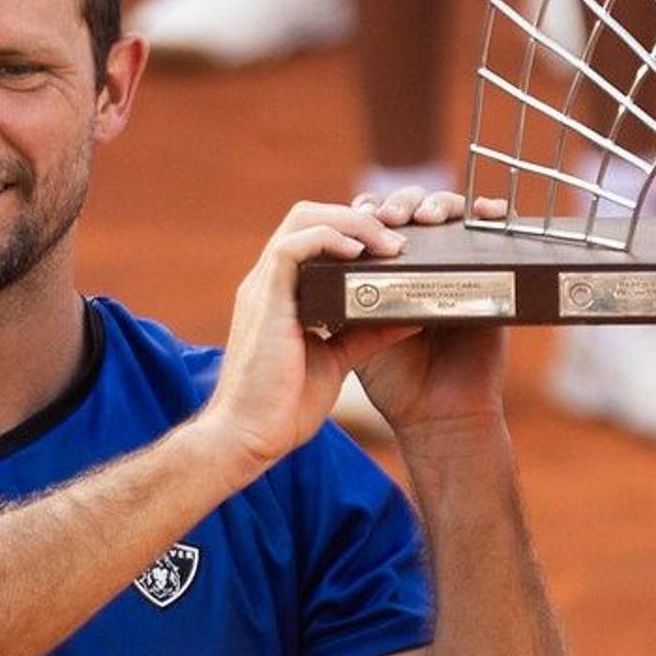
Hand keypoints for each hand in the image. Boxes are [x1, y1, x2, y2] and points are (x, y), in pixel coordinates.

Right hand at [208, 198, 433, 474]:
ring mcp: (264, 288)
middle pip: (309, 217)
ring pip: (303, 220)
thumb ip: (365, 335)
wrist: (247, 439)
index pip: (314, 237)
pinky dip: (330, 240)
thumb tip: (408, 318)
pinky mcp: (265, 301)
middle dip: (358, 216)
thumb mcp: (337, 361)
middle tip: (399, 237)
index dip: (352, 230)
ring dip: (352, 222)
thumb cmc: (283, 408)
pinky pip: (294, 248)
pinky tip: (360, 252)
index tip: (393, 244)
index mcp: (282, 294)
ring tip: (390, 242)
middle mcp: (269, 283)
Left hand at [340, 187, 509, 441]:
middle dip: (402, 204)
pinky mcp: (494, 280)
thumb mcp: (354, 333)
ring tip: (429, 217)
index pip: (378, 222)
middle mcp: (423, 266)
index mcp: (388, 274)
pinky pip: (495, 238)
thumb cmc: (393, 382)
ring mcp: (459, 270)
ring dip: (440, 204)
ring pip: (452, 215)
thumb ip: (336, 298)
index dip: (370, 211)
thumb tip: (313, 254)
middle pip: (414, 210)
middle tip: (391, 218)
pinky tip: (487, 212)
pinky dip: (492, 216)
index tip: (362, 218)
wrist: (436, 418)